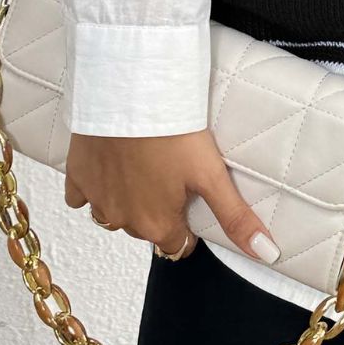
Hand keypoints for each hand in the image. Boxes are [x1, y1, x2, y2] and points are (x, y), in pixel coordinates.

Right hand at [64, 128, 280, 262]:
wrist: (131, 91)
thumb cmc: (174, 130)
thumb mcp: (212, 174)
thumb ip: (235, 217)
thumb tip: (267, 253)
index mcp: (155, 224)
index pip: (177, 244)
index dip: (189, 225)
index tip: (193, 198)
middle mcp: (121, 219)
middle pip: (146, 228)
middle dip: (159, 209)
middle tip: (172, 174)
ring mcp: (95, 198)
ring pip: (113, 214)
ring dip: (128, 200)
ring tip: (146, 167)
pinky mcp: (76, 175)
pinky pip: (82, 195)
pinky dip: (96, 186)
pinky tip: (112, 164)